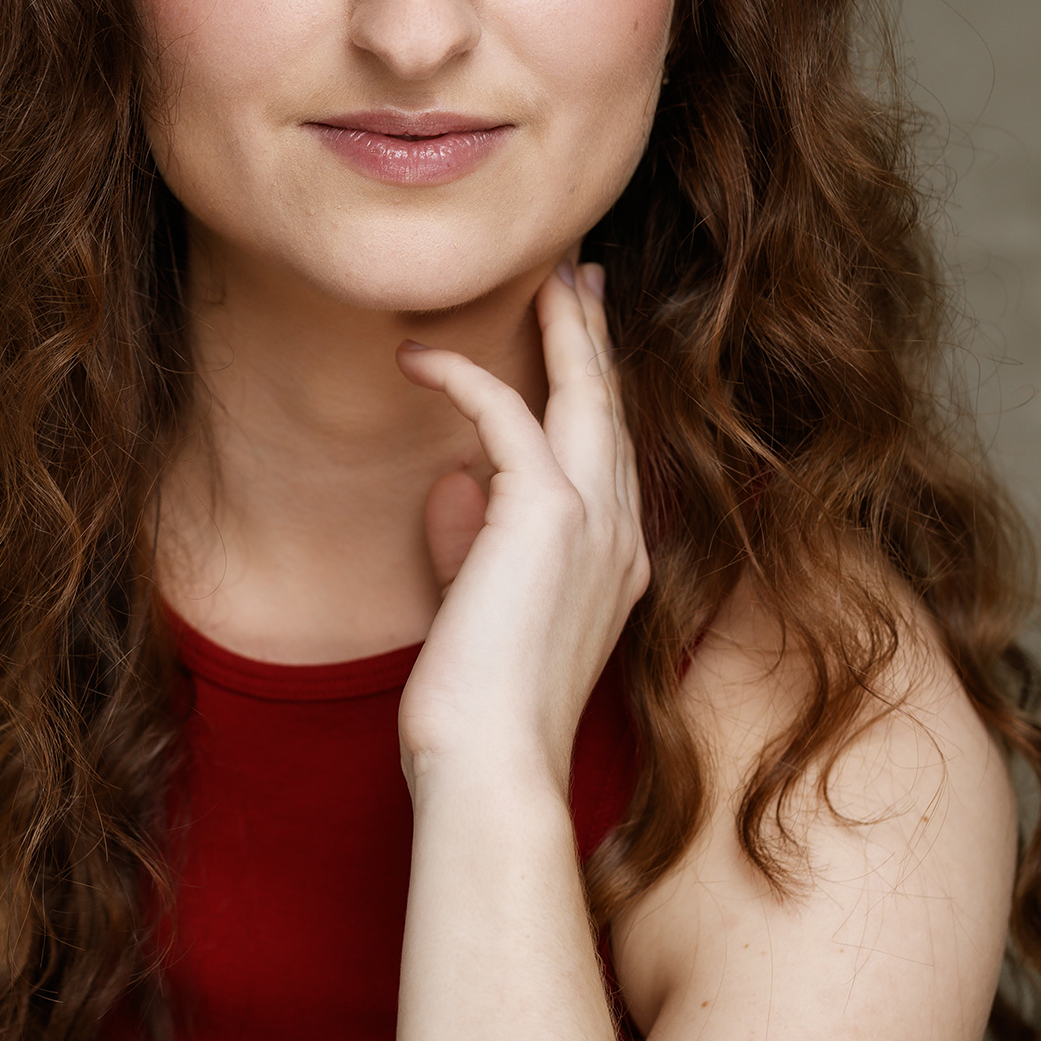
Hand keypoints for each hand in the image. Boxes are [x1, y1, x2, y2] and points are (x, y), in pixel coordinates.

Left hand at [395, 261, 648, 792]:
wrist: (492, 762)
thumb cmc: (479, 713)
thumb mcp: (480, 616)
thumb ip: (475, 547)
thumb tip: (453, 485)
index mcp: (617, 565)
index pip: (612, 458)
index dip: (598, 396)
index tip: (581, 348)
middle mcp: (623, 536)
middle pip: (614, 410)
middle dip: (596, 339)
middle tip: (579, 279)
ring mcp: (596, 521)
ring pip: (585, 395)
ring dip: (562, 329)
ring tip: (541, 277)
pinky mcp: (547, 513)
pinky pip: (506, 413)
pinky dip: (462, 377)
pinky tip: (418, 356)